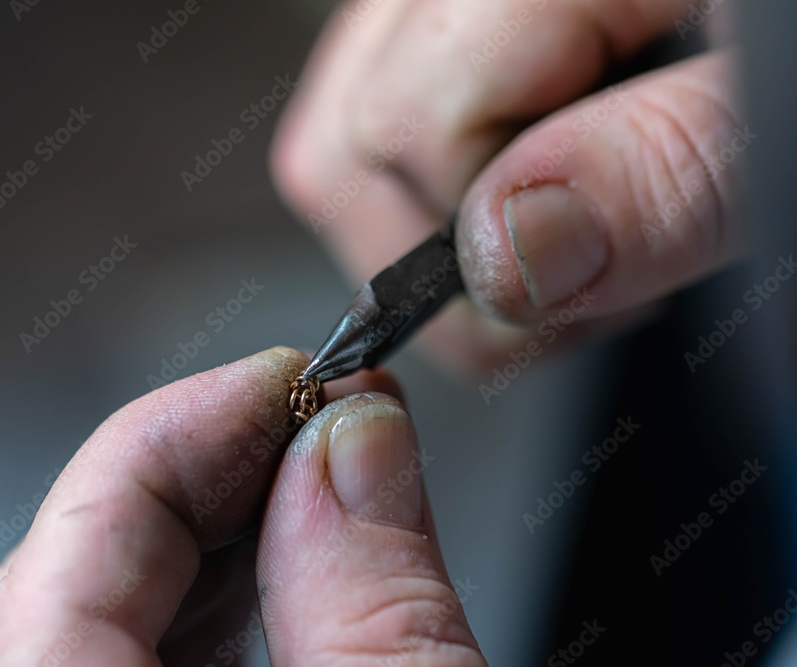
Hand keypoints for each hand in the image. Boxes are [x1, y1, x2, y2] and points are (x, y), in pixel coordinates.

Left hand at [0, 347, 485, 666]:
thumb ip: (379, 604)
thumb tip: (357, 438)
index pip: (73, 537)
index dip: (188, 428)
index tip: (295, 381)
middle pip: (55, 575)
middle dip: (198, 481)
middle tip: (310, 436)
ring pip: (73, 624)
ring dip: (199, 549)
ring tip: (307, 510)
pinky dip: (194, 623)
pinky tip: (277, 603)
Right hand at [271, 0, 743, 370]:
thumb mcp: (794, 113)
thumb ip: (673, 175)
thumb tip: (506, 259)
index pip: (400, 128)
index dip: (485, 249)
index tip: (594, 288)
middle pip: (346, 135)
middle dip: (440, 255)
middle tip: (573, 279)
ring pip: (357, 128)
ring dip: (445, 220)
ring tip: (576, 230)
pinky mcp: (472, 16)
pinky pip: (399, 105)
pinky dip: (458, 174)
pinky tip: (557, 180)